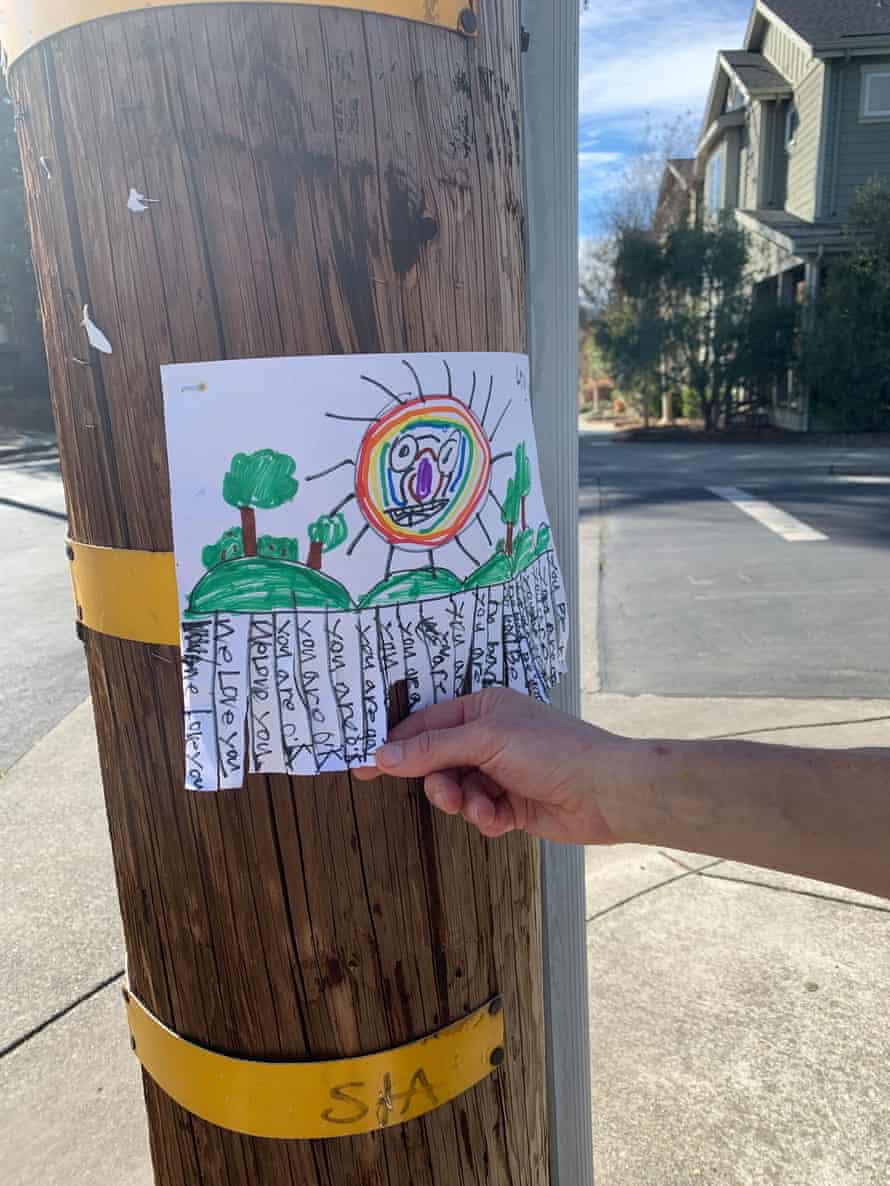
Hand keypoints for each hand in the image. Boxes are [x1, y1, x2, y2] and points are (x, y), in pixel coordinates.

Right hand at [353, 688, 626, 843]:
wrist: (605, 792)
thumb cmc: (552, 750)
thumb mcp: (485, 741)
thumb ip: (432, 749)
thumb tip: (384, 754)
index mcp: (483, 707)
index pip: (426, 723)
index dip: (397, 745)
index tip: (365, 765)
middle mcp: (490, 736)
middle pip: (437, 761)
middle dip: (440, 780)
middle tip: (447, 794)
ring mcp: (500, 771)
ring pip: (456, 791)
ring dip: (465, 802)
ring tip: (483, 807)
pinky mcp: (512, 803)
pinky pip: (479, 813)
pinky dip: (485, 817)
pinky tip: (501, 818)